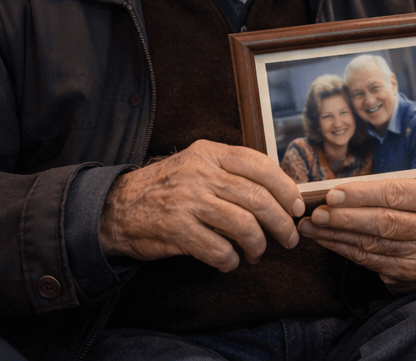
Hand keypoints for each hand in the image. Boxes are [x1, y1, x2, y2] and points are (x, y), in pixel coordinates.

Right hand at [98, 139, 305, 271]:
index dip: (284, 187)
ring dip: (258, 245)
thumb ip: (230, 171)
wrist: (118, 207)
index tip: (296, 206)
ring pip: (244, 225)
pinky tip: (229, 262)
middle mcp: (201, 173)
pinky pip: (218, 250)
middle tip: (289, 238)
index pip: (259, 165)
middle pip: (258, 198)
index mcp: (210, 153)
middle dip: (281, 222)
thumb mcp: (197, 165)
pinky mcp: (177, 230)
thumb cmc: (168, 188)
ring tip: (257, 253)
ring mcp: (189, 201)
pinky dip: (231, 261)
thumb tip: (277, 191)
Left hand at [298, 178, 415, 288]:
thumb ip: (387, 189)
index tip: (332, 195)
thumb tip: (341, 193)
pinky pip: (372, 262)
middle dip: (345, 218)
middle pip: (383, 223)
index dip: (361, 195)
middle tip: (318, 214)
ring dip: (338, 236)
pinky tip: (329, 241)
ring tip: (314, 228)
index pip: (395, 194)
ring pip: (374, 245)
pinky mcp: (410, 274)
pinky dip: (346, 251)